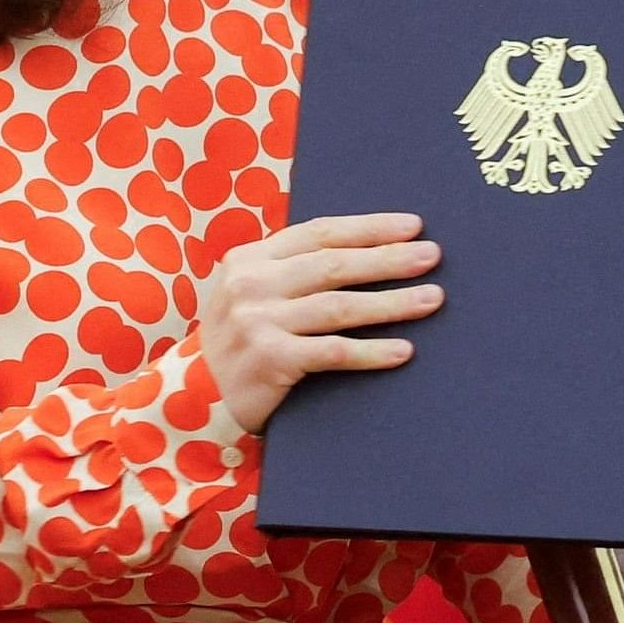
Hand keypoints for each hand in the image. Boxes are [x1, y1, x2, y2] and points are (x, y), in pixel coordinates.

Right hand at [197, 212, 445, 429]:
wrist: (191, 397)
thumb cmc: (237, 340)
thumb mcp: (250, 292)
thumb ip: (291, 269)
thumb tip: (368, 251)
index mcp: (250, 258)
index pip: (320, 232)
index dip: (369, 228)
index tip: (412, 225)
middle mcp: (252, 284)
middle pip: (335, 265)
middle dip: (389, 259)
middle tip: (432, 256)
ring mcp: (258, 322)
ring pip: (340, 307)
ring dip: (392, 302)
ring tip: (431, 298)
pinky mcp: (269, 360)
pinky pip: (333, 352)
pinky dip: (371, 352)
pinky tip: (403, 351)